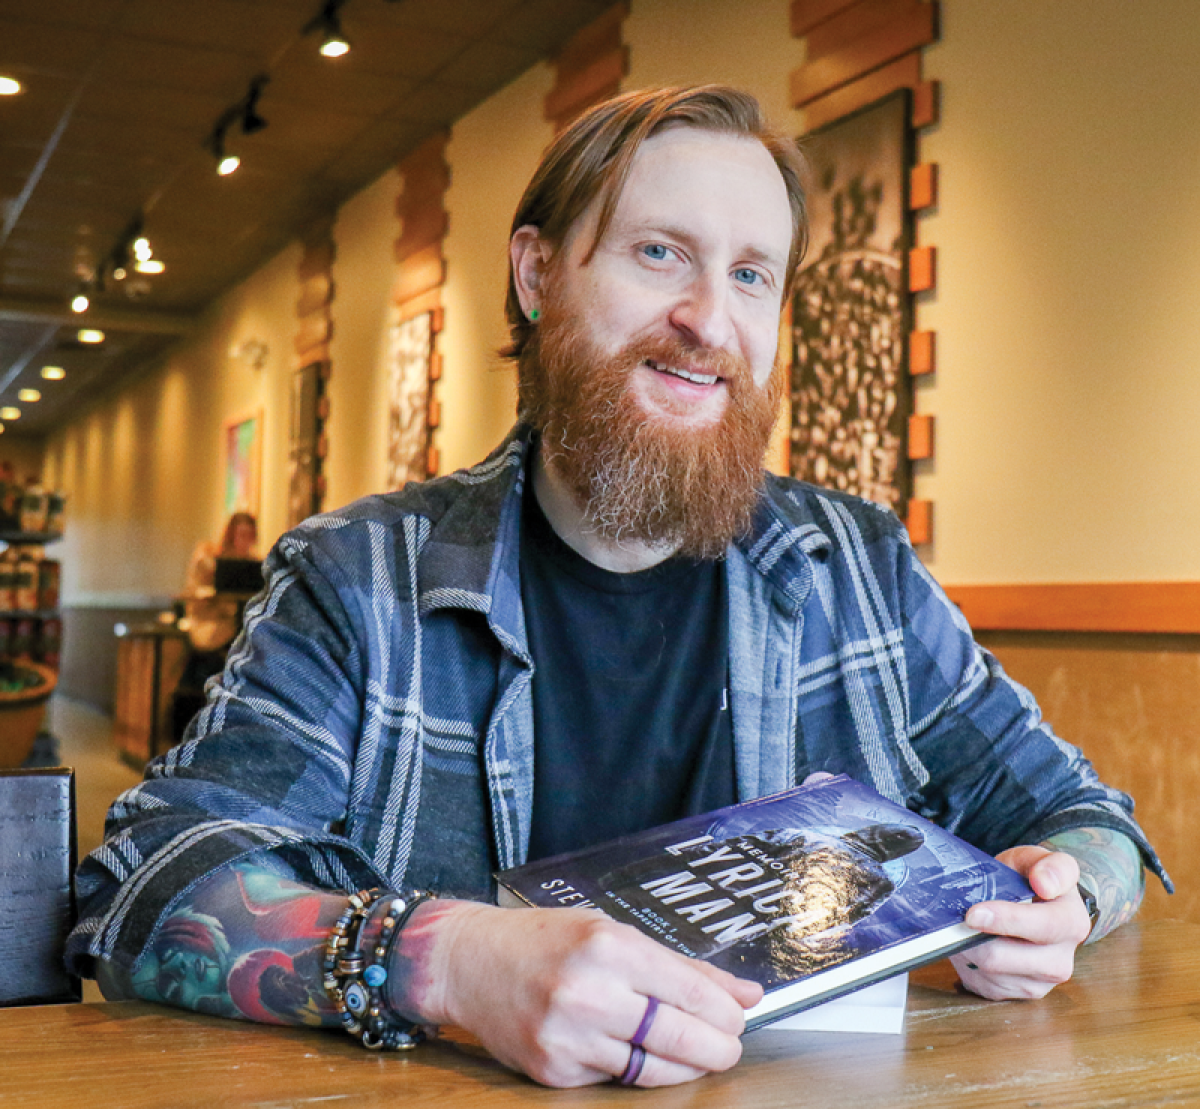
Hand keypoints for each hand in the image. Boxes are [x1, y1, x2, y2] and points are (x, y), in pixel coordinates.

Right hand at [399, 899, 761, 1087]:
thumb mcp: (613, 932)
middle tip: (729, 1046)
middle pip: (677, 1036)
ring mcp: (568, 1036)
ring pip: (651, 1068)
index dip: (724, 1011)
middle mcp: (588, 992)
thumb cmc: (545, 939)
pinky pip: (614, 1078)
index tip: (739, 1017)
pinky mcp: (554, 1070)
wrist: (470, 962)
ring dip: (685, 1066)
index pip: (689, 990)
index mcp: (608, 946)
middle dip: (716, 1047)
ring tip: (698, 1055)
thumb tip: (745, 992)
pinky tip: (646, 1055)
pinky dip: (637, 1070)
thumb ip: (682, 967)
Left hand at [951, 846, 1091, 999]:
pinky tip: (972, 943)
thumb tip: (1044, 883)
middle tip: (954, 917)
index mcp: (1071, 924)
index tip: (973, 913)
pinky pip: (982, 983)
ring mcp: (1040, 984)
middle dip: (971, 936)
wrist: (1032, 907)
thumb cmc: (1031, 881)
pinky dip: (968, 962)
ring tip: (964, 927)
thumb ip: (1052, 866)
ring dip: (966, 948)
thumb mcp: (1040, 861)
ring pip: (986, 971)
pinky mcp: (1017, 995)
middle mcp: (1060, 961)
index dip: (1004, 920)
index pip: (1041, 927)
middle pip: (1002, 957)